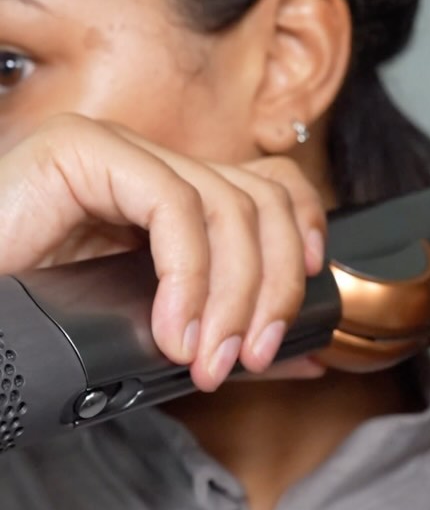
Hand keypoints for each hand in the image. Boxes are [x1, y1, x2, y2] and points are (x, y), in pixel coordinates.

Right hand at [0, 113, 327, 391]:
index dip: (303, 236)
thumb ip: (228, 335)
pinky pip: (172, 203)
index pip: (269, 186)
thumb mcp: (150, 331)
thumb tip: (314, 359)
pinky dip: (189, 274)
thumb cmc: (33, 316)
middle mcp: (148, 164)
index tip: (302, 308)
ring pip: (226, 201)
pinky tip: (172, 328)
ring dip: (233, 293)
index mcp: (168, 197)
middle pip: (261, 196)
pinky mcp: (82, 150)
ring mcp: (115, 150)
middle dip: (274, 285)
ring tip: (208, 357)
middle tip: (251, 355)